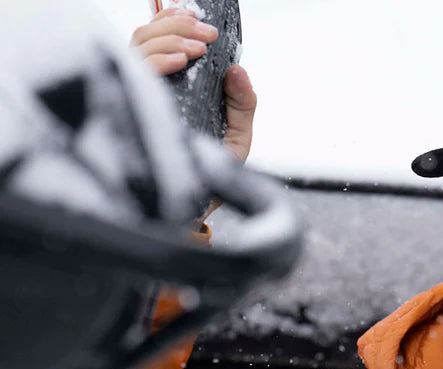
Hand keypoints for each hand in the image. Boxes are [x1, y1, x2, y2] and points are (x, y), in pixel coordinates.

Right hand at [131, 8, 256, 162]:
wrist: (196, 208)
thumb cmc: (211, 175)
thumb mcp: (236, 137)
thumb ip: (242, 105)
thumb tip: (238, 70)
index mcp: (173, 88)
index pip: (160, 40)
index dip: (173, 20)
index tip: (196, 16)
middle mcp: (153, 89)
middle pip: (147, 36)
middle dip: (177, 26)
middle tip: (206, 34)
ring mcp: (140, 97)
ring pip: (139, 48)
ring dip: (169, 40)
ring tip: (196, 50)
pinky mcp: (134, 110)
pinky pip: (137, 75)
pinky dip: (158, 61)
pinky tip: (178, 62)